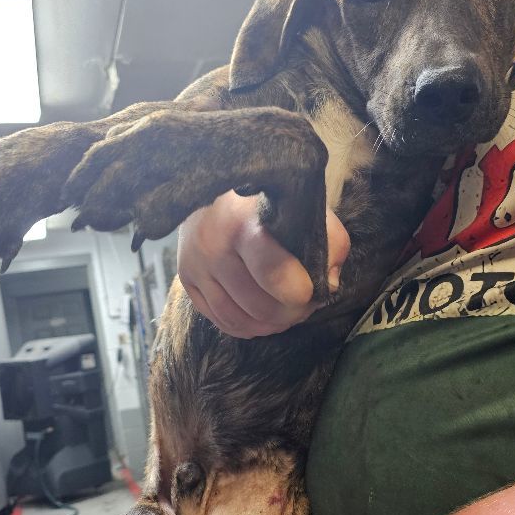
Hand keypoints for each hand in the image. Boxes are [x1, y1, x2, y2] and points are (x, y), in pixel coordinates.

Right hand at [177, 190, 349, 337]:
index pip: (270, 270)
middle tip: (304, 304)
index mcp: (243, 221)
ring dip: (270, 324)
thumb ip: (329, 241)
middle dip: (290, 312)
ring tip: (287, 312)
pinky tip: (263, 317)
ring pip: (239, 319)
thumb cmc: (266, 201)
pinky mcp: (186, 280)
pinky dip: (248, 327)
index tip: (311, 292)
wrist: (212, 188)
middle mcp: (212, 244)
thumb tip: (328, 285)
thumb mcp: (303, 207)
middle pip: (258, 305)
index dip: (297, 292)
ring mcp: (195, 265)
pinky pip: (221, 322)